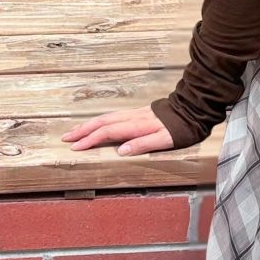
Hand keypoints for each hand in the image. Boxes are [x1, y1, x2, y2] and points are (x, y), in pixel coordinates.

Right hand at [62, 109, 182, 154]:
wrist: (193, 108)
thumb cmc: (182, 127)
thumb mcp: (166, 140)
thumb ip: (144, 144)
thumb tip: (121, 151)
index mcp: (138, 126)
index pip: (108, 132)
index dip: (91, 140)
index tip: (75, 147)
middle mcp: (133, 117)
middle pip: (102, 122)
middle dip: (83, 130)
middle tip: (66, 138)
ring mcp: (135, 113)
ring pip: (107, 117)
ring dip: (89, 124)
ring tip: (76, 130)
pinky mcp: (139, 112)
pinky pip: (114, 115)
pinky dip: (101, 120)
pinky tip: (98, 123)